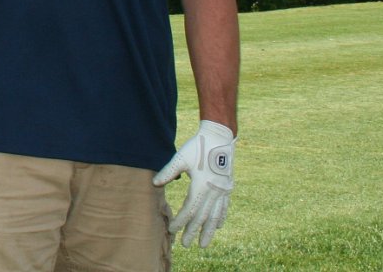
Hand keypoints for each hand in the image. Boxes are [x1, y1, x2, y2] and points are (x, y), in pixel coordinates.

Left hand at [153, 119, 234, 247]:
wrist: (219, 137)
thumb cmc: (197, 146)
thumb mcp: (180, 158)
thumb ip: (168, 172)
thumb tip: (154, 183)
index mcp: (201, 186)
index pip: (189, 210)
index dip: (181, 221)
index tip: (172, 229)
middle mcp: (214, 191)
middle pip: (202, 217)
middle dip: (193, 231)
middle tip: (186, 244)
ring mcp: (222, 190)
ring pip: (215, 216)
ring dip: (208, 231)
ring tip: (204, 244)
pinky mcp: (227, 187)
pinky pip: (224, 207)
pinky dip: (220, 218)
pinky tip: (217, 226)